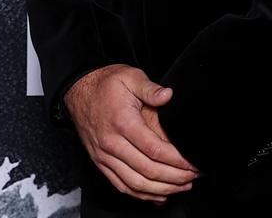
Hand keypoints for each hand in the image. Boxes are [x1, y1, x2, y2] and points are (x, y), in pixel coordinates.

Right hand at [64, 64, 199, 203]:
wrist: (79, 91)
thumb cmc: (105, 84)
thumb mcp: (130, 76)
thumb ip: (150, 88)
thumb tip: (168, 95)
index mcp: (123, 122)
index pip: (155, 150)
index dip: (176, 160)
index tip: (192, 163)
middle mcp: (112, 143)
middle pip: (147, 171)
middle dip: (174, 178)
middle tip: (192, 177)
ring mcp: (104, 156)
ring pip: (135, 183)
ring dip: (160, 190)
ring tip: (181, 187)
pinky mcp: (100, 162)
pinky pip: (120, 185)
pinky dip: (140, 195)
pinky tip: (156, 195)